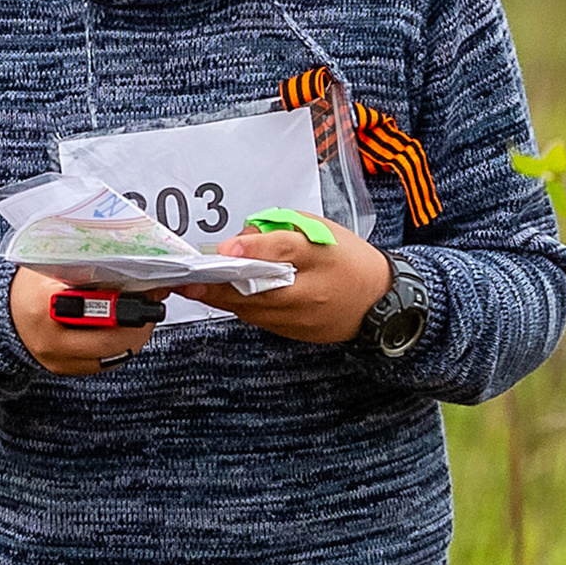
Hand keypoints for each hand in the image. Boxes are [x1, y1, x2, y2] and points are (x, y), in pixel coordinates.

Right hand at [8, 265, 163, 374]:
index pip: (97, 310)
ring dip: (134, 338)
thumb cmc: (30, 285)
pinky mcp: (63, 369)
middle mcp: (50, 339)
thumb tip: (134, 271)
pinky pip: (103, 365)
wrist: (4, 311)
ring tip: (141, 318)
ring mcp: (56, 359)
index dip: (127, 304)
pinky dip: (120, 348)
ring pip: (112, 357)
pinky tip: (125, 332)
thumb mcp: (54, 266)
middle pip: (110, 341)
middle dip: (138, 324)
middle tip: (151, 306)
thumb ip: (90, 268)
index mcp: (45, 305)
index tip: (145, 292)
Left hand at [174, 222, 393, 346]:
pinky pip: (259, 319)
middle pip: (259, 288)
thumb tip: (241, 242)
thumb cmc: (348, 260)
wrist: (379, 302)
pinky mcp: (295, 332)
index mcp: (321, 257)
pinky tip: (218, 297)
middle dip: (218, 284)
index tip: (226, 250)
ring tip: (190, 285)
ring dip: (220, 298)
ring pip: (253, 309)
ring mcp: (302, 318)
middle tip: (185, 277)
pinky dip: (238, 307)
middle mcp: (311, 291)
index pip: (287, 249)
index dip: (256, 249)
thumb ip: (281, 232)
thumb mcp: (321, 232)